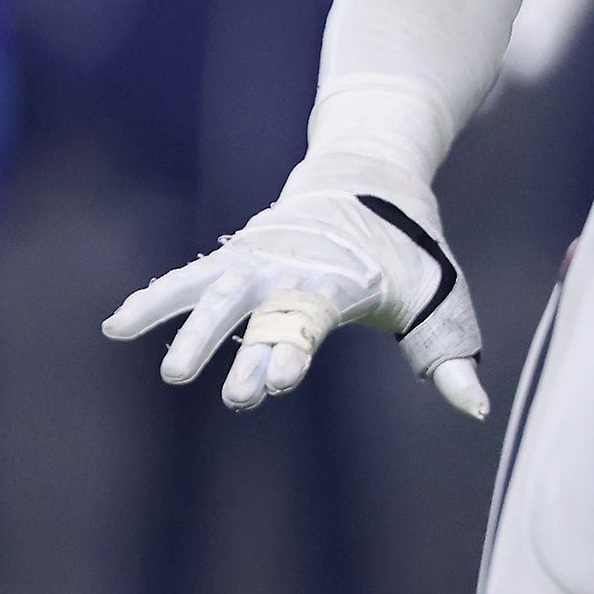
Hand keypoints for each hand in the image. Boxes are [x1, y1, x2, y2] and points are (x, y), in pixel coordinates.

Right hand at [102, 158, 488, 419]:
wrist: (371, 183)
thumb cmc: (410, 256)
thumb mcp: (441, 303)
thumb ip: (451, 360)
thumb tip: (475, 409)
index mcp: (335, 285)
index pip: (306, 323)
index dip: (288, 353)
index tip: (270, 384)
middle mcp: (287, 271)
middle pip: (240, 306)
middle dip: (210, 341)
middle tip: (179, 375)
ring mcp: (255, 262)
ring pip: (201, 286)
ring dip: (163, 311)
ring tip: (118, 331)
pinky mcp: (236, 260)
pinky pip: (187, 281)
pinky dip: (154, 298)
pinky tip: (118, 324)